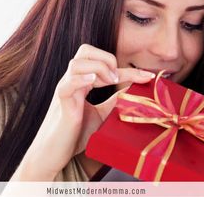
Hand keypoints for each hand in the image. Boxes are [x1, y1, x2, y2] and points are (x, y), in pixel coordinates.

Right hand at [13, 44, 154, 180]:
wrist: (54, 154)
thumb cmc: (75, 133)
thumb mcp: (102, 115)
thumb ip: (115, 102)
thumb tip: (135, 92)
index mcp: (83, 81)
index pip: (105, 65)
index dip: (129, 69)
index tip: (148, 77)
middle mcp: (73, 81)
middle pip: (85, 50)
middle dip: (106, 58)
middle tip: (117, 79)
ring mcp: (66, 89)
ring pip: (76, 63)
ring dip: (98, 67)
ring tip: (109, 82)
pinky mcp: (61, 103)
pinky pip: (68, 84)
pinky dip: (81, 79)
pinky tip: (93, 80)